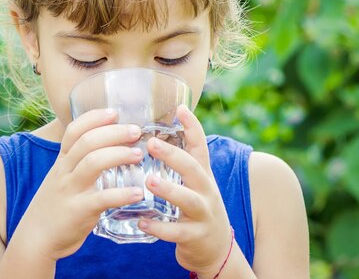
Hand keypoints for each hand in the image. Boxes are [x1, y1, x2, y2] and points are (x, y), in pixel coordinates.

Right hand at [12, 109, 144, 260]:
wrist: (35, 240)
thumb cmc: (56, 207)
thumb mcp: (62, 178)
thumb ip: (80, 163)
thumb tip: (111, 146)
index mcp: (62, 162)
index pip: (73, 130)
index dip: (94, 118)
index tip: (114, 112)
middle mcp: (64, 172)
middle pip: (87, 142)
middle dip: (114, 132)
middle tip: (136, 131)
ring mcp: (69, 191)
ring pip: (93, 163)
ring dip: (119, 155)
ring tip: (139, 155)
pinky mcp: (77, 212)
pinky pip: (101, 199)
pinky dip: (121, 194)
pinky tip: (138, 193)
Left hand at [137, 105, 233, 275]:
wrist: (216, 251)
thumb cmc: (197, 210)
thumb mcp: (195, 185)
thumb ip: (180, 164)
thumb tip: (153, 136)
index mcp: (203, 175)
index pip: (201, 146)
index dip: (193, 127)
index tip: (180, 108)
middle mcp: (207, 191)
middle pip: (194, 169)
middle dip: (174, 156)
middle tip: (151, 143)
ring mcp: (204, 214)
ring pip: (189, 200)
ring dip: (169, 190)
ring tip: (149, 181)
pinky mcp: (197, 237)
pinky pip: (178, 232)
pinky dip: (160, 228)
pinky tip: (142, 222)